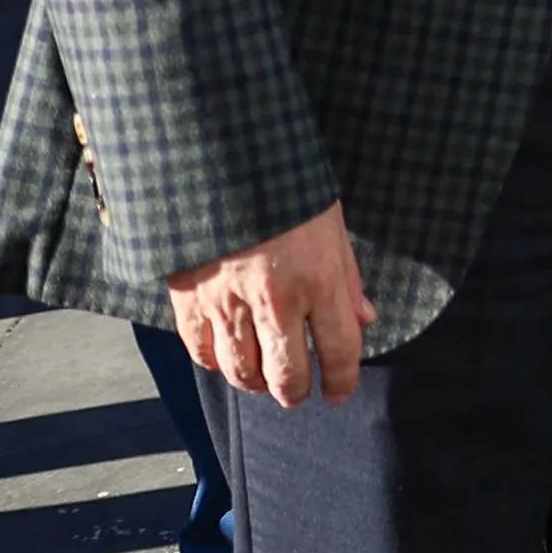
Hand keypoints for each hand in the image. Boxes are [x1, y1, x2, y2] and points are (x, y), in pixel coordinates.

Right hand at [169, 204, 375, 409]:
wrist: (218, 159)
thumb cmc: (285, 188)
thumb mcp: (332, 225)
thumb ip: (347, 279)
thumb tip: (363, 321)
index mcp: (318, 278)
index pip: (339, 351)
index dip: (341, 381)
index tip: (339, 393)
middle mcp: (275, 299)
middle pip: (286, 376)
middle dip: (296, 392)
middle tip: (298, 392)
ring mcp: (228, 304)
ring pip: (242, 373)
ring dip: (257, 383)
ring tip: (264, 378)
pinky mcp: (188, 300)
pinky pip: (202, 353)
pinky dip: (217, 363)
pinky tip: (228, 357)